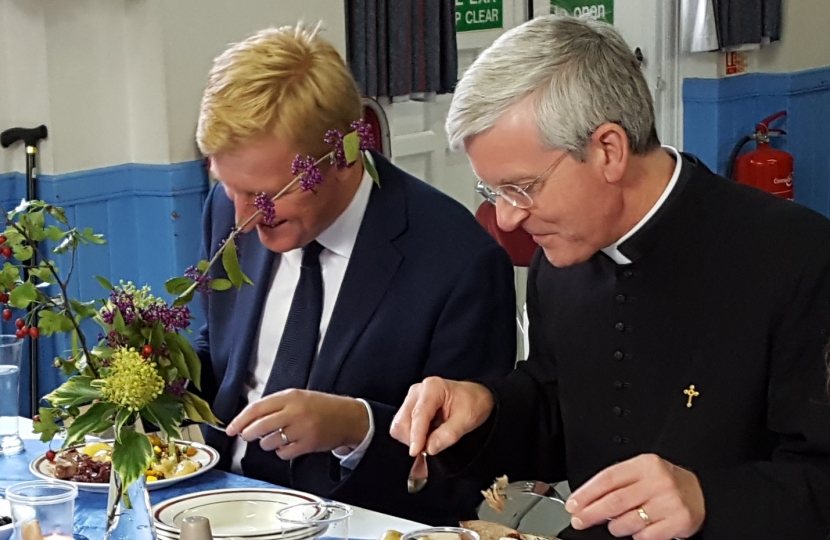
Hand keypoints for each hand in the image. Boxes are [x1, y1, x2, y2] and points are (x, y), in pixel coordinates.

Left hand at [225, 389, 369, 459]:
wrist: (348, 417)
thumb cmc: (322, 407)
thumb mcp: (298, 397)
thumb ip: (276, 405)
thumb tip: (249, 419)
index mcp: (290, 396)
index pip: (257, 408)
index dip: (240, 419)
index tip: (231, 427)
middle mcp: (295, 411)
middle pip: (260, 426)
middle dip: (248, 433)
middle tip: (247, 435)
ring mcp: (302, 428)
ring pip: (269, 441)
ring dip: (267, 443)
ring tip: (277, 438)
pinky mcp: (308, 444)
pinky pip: (283, 453)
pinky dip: (282, 452)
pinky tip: (289, 445)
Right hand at [390, 377, 493, 455]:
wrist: (475, 397)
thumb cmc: (473, 403)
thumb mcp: (467, 419)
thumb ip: (449, 434)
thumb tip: (430, 448)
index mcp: (433, 388)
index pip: (418, 414)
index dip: (416, 435)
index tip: (416, 452)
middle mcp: (418, 391)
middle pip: (403, 421)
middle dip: (413, 439)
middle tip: (430, 449)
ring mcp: (412, 399)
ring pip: (399, 426)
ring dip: (411, 439)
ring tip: (430, 442)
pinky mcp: (410, 408)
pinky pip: (401, 427)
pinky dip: (410, 438)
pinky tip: (425, 440)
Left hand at [565, 454, 704, 539]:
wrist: (703, 493)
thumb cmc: (666, 483)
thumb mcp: (642, 472)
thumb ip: (618, 482)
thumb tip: (586, 501)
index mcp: (645, 465)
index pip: (608, 479)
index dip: (586, 494)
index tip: (573, 505)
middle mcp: (658, 482)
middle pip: (614, 501)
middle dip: (591, 513)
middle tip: (579, 520)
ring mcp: (669, 502)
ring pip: (627, 522)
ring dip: (614, 527)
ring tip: (614, 524)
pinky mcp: (678, 522)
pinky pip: (645, 536)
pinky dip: (636, 536)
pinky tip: (637, 530)